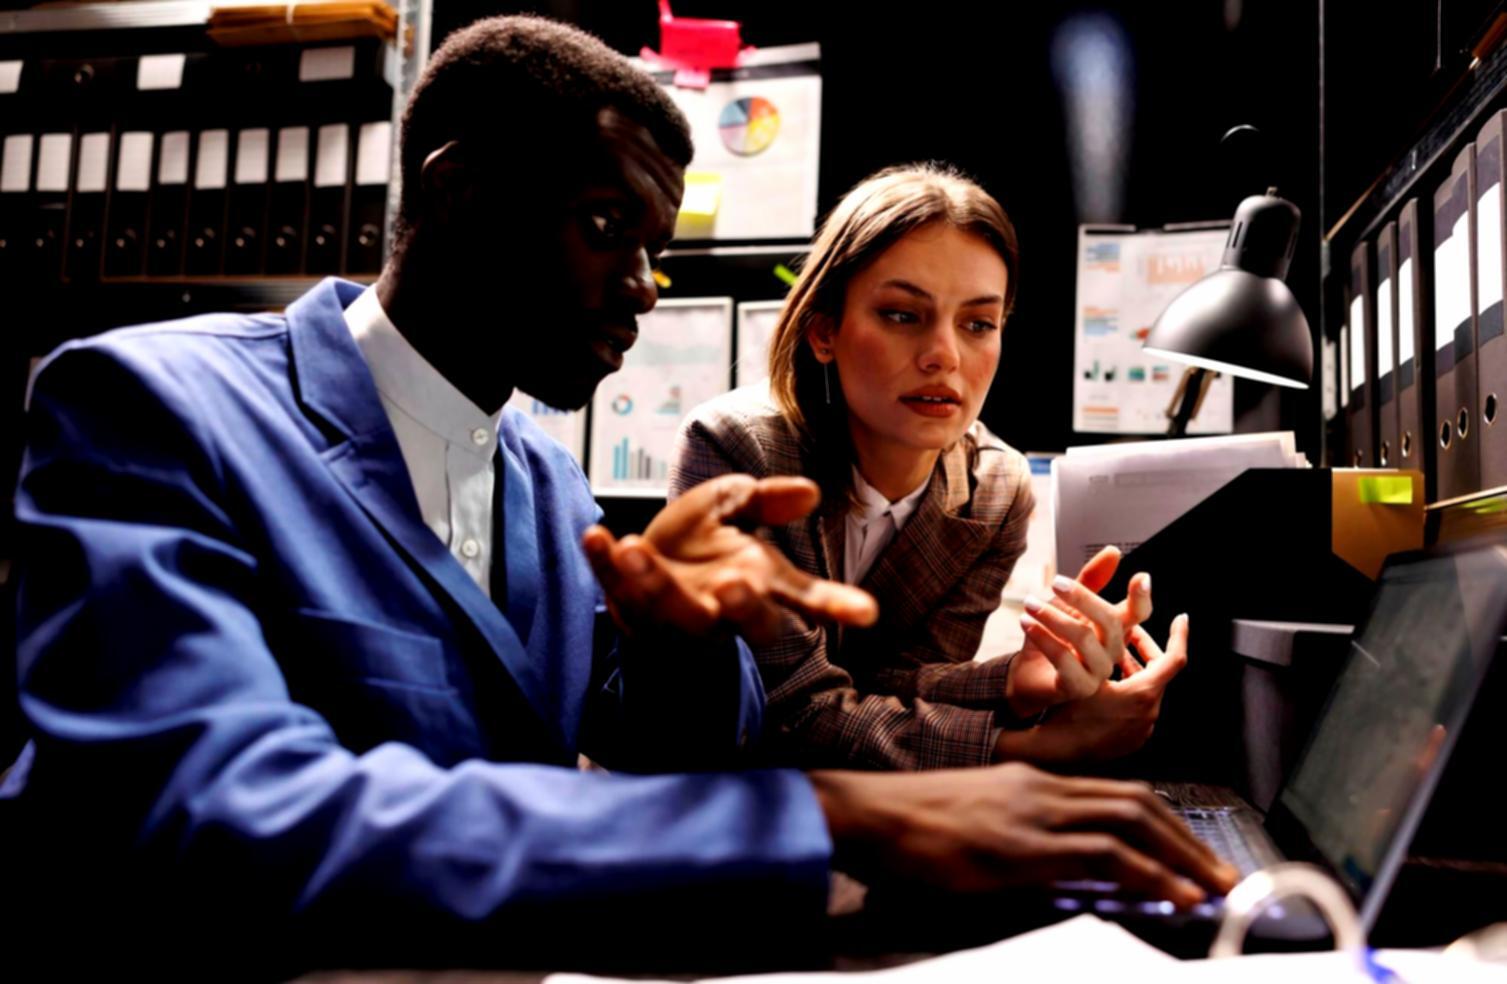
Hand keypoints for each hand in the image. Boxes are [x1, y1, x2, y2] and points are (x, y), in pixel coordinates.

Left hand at [582, 473, 877, 644]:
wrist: (642, 566)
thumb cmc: (700, 542)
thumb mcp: (733, 507)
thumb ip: (764, 500)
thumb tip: (810, 491)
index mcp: (759, 586)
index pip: (804, 599)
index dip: (834, 605)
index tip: (866, 614)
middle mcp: (721, 610)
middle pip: (742, 623)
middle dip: (741, 608)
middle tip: (735, 586)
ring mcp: (671, 616)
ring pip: (669, 610)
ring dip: (653, 583)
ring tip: (636, 548)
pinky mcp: (625, 605)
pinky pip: (613, 587)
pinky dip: (601, 562)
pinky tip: (593, 536)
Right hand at [809, 761, 1237, 904]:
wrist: (867, 814)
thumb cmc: (911, 825)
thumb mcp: (978, 824)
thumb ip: (1024, 839)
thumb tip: (1069, 876)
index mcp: (1033, 784)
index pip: (1116, 795)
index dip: (1164, 824)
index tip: (1192, 854)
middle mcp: (1042, 790)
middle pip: (1137, 803)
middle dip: (1188, 839)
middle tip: (1224, 874)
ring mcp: (1033, 814)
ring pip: (1130, 822)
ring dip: (1182, 856)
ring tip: (1214, 888)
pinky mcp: (1021, 845)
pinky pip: (1100, 854)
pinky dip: (1146, 872)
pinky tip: (1172, 894)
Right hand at [1002, 614, 1189, 762]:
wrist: (1054, 752)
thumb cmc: (1066, 712)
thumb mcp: (1084, 672)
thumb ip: (1103, 645)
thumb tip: (1115, 616)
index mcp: (1143, 695)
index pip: (1174, 659)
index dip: (1179, 636)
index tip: (1181, 619)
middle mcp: (1149, 714)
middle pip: (1159, 673)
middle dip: (1145, 650)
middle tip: (1131, 635)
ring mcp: (1141, 729)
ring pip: (1146, 689)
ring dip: (1133, 670)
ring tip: (1112, 656)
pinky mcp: (1130, 740)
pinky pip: (1138, 707)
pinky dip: (1128, 690)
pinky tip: (1106, 683)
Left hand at [1007, 546, 1152, 715]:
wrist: (1027, 672)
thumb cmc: (1052, 637)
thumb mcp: (1067, 603)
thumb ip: (1090, 580)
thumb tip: (1114, 551)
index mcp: (1114, 629)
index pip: (1138, 614)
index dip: (1142, 598)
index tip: (1141, 578)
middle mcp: (1112, 651)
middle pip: (1109, 622)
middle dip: (1082, 598)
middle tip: (1055, 582)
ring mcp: (1098, 672)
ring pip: (1083, 638)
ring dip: (1053, 616)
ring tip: (1029, 603)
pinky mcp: (1077, 688)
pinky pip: (1063, 660)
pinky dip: (1043, 637)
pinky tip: (1026, 623)